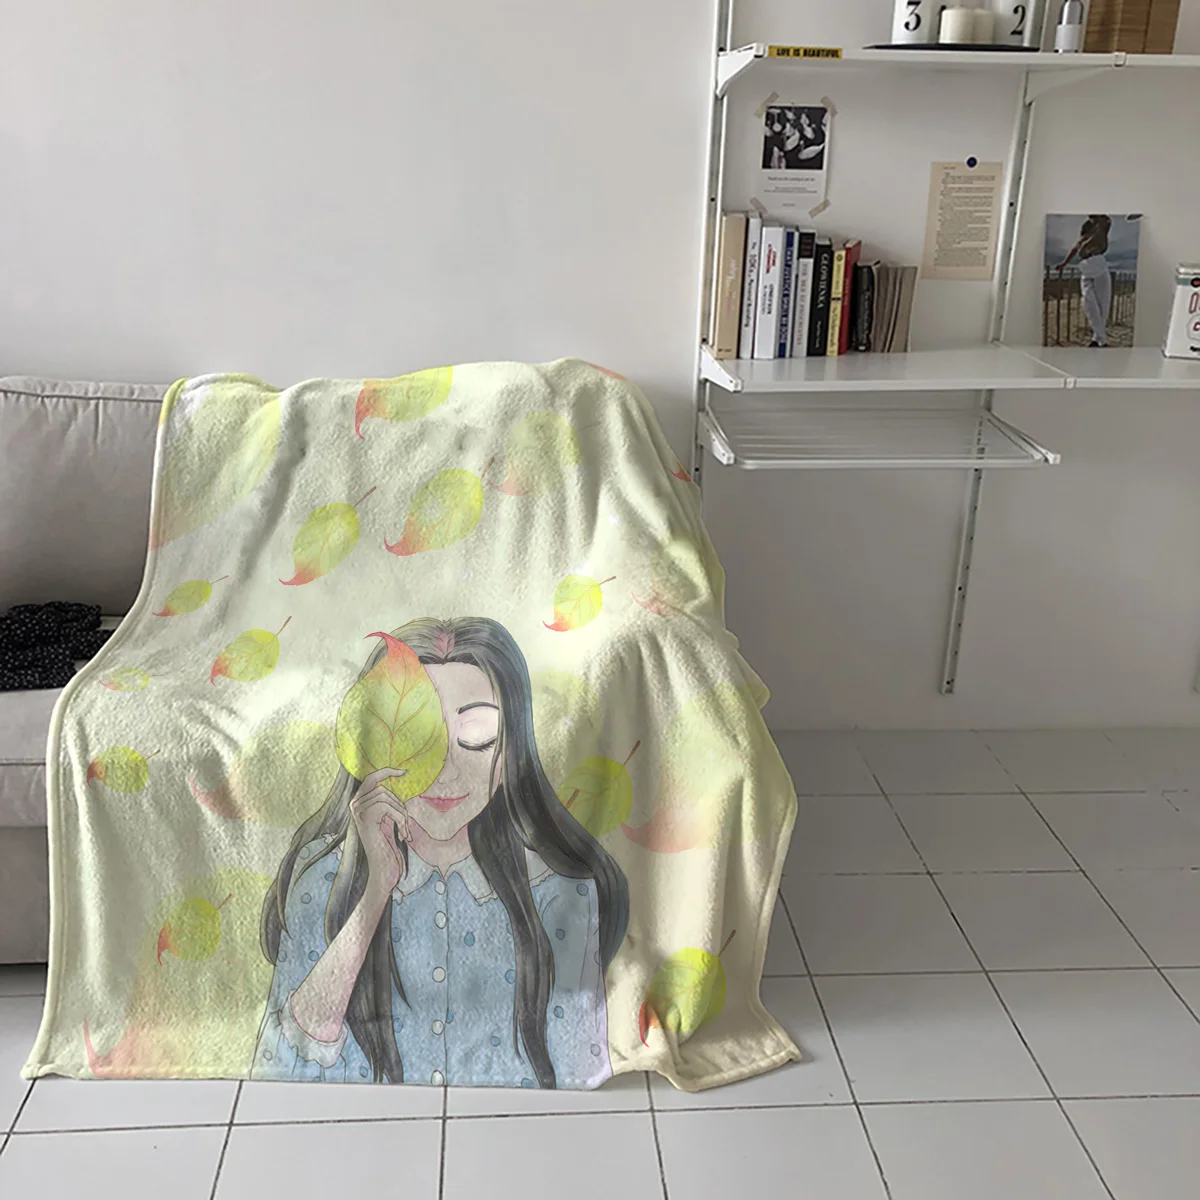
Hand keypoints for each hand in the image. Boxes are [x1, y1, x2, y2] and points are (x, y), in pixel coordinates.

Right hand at [349, 767, 408, 897]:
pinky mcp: (365, 819)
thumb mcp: (388, 819)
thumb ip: (387, 801)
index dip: (386, 772)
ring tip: (404, 832)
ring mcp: (357, 812)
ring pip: (387, 798)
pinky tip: (402, 835)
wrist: (383, 870)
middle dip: (400, 806)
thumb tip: (396, 777)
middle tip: (406, 826)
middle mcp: (354, 806)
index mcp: (358, 804)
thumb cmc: (388, 846)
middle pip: (383, 790)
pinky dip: (401, 820)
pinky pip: (388, 807)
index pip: (371, 779)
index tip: (403, 772)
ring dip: (402, 815)